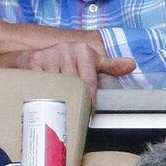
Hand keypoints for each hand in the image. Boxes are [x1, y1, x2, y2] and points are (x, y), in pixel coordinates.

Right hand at [0, 43, 135, 104]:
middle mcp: (66, 49)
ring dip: (58, 100)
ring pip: (57, 85)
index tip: (90, 114)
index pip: (89, 80)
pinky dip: (43, 93)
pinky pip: (41, 83)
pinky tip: (45, 102)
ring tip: (60, 113)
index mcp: (83, 50)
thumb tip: (132, 64)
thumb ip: (110, 65)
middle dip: (75, 102)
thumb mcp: (90, 60)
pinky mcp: (34, 61)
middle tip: (75, 117)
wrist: (37, 54)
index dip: (90, 99)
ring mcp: (49, 54)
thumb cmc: (67, 60)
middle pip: (73, 84)